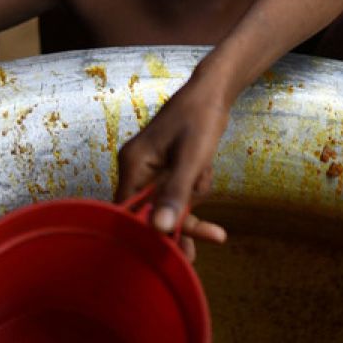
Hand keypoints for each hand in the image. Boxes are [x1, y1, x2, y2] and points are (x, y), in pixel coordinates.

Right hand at [116, 65, 234, 251]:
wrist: (213, 92)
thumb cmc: (200, 119)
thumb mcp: (192, 158)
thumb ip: (175, 194)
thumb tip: (160, 229)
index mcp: (134, 164)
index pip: (129, 211)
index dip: (148, 233)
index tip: (175, 250)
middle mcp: (137, 169)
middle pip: (151, 212)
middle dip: (182, 220)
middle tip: (208, 241)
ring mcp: (151, 169)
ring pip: (169, 204)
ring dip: (193, 197)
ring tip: (206, 170)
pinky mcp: (166, 169)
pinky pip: (178, 192)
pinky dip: (194, 188)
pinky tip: (205, 169)